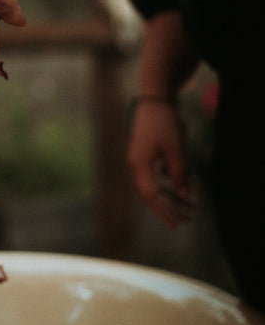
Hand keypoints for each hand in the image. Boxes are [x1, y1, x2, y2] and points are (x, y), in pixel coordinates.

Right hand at [127, 100, 195, 228]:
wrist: (154, 99)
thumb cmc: (162, 123)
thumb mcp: (174, 149)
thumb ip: (178, 172)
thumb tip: (182, 194)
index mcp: (139, 165)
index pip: (150, 195)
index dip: (163, 211)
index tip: (175, 225)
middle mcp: (137, 164)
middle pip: (151, 193)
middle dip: (167, 208)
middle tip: (184, 222)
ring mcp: (141, 158)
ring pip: (156, 184)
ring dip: (171, 196)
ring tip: (188, 208)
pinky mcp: (147, 153)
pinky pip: (158, 174)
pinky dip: (170, 183)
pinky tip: (184, 188)